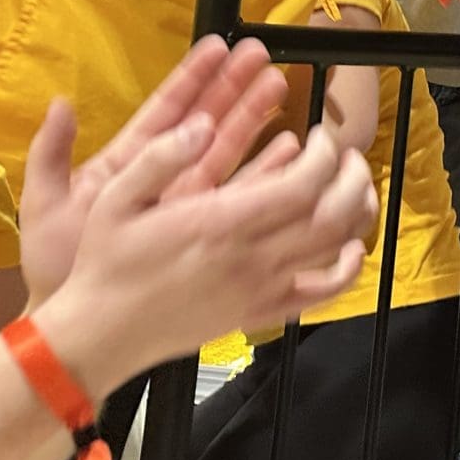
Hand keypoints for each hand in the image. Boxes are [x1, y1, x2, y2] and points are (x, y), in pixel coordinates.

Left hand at [19, 36, 290, 305]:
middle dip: (234, 86)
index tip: (218, 45)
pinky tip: (288, 148)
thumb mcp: (45, 206)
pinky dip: (266, 170)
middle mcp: (164, 176)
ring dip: (255, 118)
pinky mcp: (205, 227)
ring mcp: (187, 201)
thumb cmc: (59, 264)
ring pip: (228, 150)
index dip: (192, 77)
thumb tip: (59, 104)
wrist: (76, 321)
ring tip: (280, 86)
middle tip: (263, 54)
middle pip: (206, 121)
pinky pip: (242, 193)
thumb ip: (51, 154)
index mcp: (128, 163)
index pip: (166, 110)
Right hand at [33, 119, 377, 395]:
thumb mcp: (115, 199)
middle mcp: (251, 256)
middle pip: (333, 212)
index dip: (326, 154)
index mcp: (221, 223)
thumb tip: (201, 124)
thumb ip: (159, 158)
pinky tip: (349, 247)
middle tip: (346, 153)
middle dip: (353, 175)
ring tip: (352, 185)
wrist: (102, 335)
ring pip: (336, 247)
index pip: (304, 183)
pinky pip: (322, 293)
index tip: (319, 135)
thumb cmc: (108, 264)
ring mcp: (262, 288)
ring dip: (358, 211)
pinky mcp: (262, 312)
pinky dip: (348, 269)